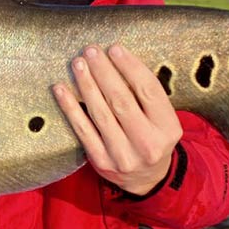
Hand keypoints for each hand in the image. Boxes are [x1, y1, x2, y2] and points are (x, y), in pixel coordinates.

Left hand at [53, 44, 181, 195]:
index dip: (130, 67)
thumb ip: (147, 97)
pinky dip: (70, 107)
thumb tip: (117, 61)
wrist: (147, 180)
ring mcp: (123, 154)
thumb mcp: (163, 120)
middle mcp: (147, 142)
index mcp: (167, 128)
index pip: (148, 91)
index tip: (114, 48)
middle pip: (121, 100)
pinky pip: (82, 130)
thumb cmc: (153, 138)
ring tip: (78, 64)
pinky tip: (61, 89)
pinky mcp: (101, 161)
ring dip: (86, 84)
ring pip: (100, 113)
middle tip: (91, 51)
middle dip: (103, 72)